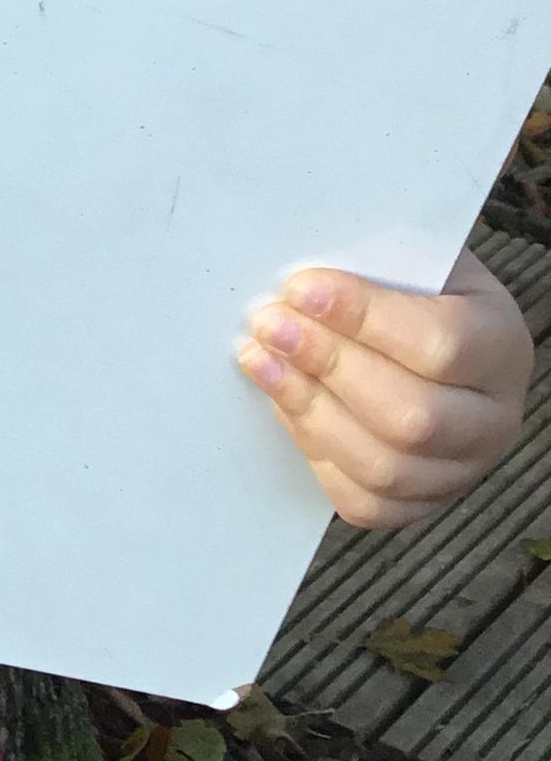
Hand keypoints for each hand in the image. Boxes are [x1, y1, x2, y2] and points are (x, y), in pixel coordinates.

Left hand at [237, 245, 533, 530]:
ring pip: (386, 468)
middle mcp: (494, 418)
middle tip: (271, 327)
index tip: (300, 289)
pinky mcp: (422, 501)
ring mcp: (462, 468)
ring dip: (310, 411)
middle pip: (413, 417)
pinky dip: (316, 454)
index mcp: (500, 345)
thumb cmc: (416, 289)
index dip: (364, 318)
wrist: (435, 331)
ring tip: (260, 362)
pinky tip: (283, 404)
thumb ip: (371, 264)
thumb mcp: (413, 258)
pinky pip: (366, 503)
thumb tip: (301, 281)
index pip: (442, 344)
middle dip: (329, 368)